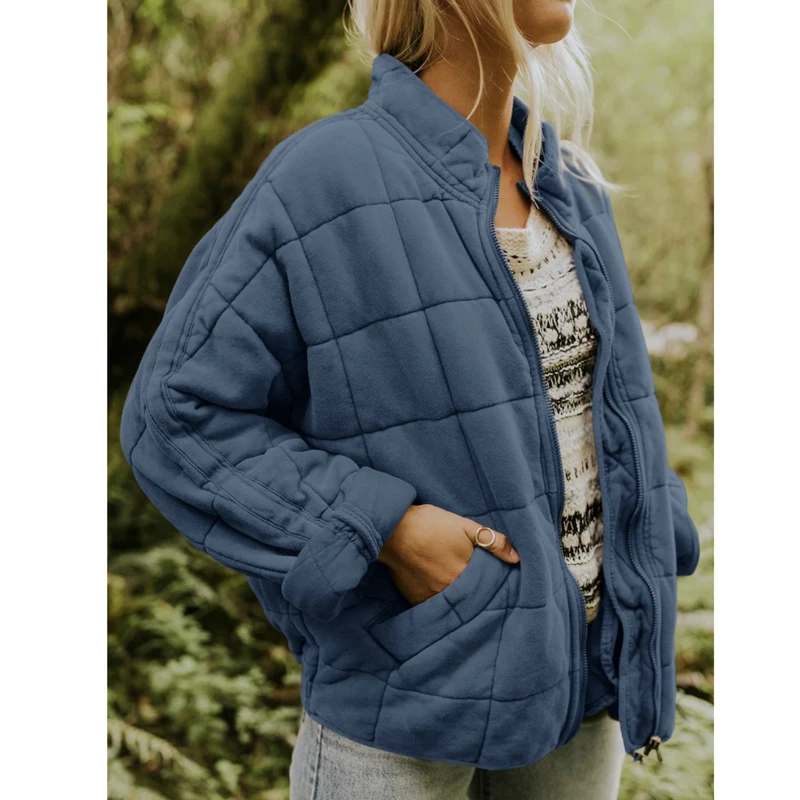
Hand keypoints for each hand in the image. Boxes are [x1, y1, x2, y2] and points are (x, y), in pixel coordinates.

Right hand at [377, 503, 519, 605]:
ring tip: (461, 590)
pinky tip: (440, 590)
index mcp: (466, 574)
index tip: (498, 584)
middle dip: (477, 594)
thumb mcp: (465, 526)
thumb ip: (492, 541)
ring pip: (453, 604)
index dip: (493, 585)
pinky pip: (434, 606)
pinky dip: (440, 601)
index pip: (487, 587)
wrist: (393, 530)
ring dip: (459, 599)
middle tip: (479, 587)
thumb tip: (517, 558)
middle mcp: (451, 592)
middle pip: (471, 598)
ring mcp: (432, 598)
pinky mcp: (416, 600)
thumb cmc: (430, 524)